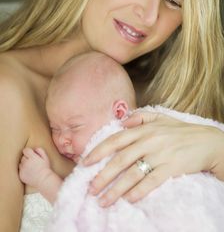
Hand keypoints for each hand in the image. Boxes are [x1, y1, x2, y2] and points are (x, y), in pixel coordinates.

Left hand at [19, 147, 51, 189]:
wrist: (43, 180)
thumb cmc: (45, 168)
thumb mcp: (45, 157)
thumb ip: (40, 150)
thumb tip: (34, 149)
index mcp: (32, 157)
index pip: (25, 150)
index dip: (28, 152)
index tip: (31, 154)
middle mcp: (26, 163)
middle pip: (23, 157)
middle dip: (27, 158)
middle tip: (32, 162)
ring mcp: (22, 170)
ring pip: (20, 164)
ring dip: (24, 164)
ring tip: (30, 168)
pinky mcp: (21, 175)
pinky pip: (20, 170)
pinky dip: (23, 171)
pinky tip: (29, 172)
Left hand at [83, 110, 223, 206]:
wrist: (206, 141)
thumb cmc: (180, 130)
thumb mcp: (160, 117)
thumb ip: (139, 117)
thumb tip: (122, 122)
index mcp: (143, 129)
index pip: (115, 140)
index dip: (99, 151)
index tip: (85, 163)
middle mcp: (149, 141)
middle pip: (120, 160)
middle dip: (102, 175)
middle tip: (90, 188)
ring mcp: (160, 155)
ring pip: (132, 173)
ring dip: (116, 189)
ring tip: (104, 200)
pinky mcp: (171, 168)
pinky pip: (151, 181)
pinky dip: (139, 191)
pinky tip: (128, 199)